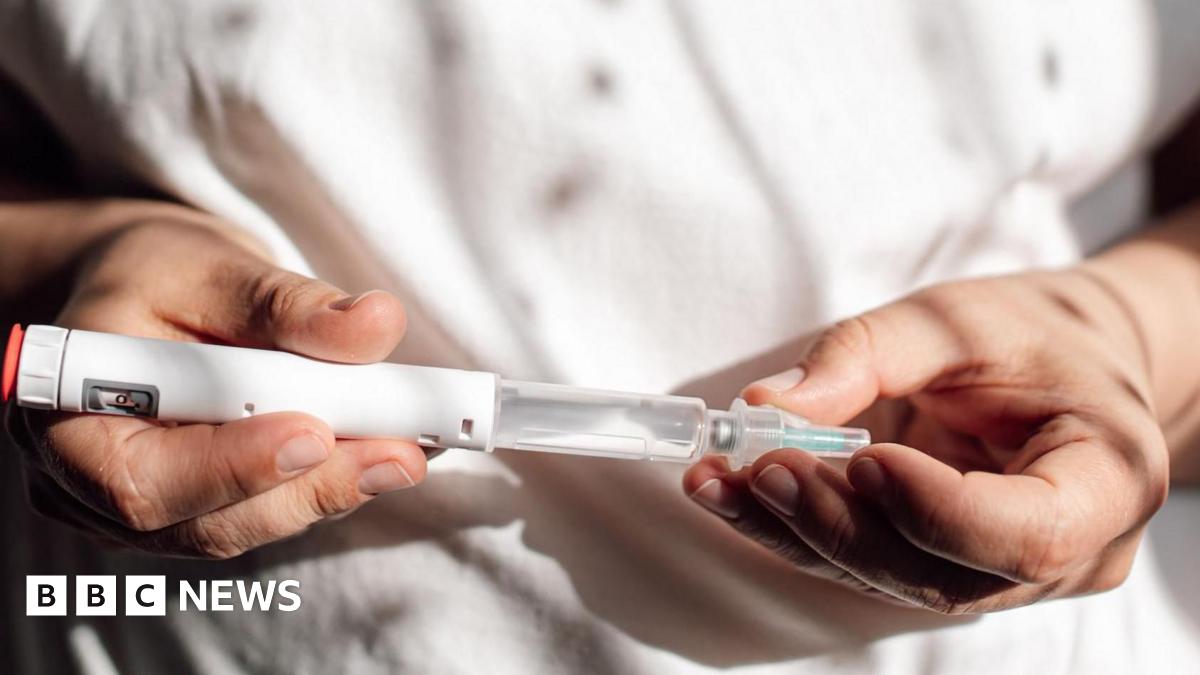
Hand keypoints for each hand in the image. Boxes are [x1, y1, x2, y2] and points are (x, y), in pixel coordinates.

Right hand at [6, 217, 425, 557]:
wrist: (142, 296)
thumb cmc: (159, 275)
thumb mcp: (212, 268)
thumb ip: (287, 304)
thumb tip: (376, 324)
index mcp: (68, 417)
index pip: (143, 479)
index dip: (234, 467)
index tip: (317, 433)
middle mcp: (94, 486)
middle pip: (207, 522)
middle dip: (312, 487)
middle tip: (402, 453)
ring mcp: (147, 511)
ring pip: (247, 525)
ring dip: (333, 489)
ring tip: (409, 449)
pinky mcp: (200, 511)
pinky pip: (264, 513)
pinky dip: (327, 484)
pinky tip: (385, 451)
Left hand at [683, 270, 1168, 612]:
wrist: (1059, 363)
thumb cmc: (1028, 334)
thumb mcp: (957, 318)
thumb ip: (866, 355)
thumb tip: (764, 405)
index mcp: (1106, 479)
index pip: (1029, 533)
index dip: (938, 510)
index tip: (862, 459)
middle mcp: (1065, 552)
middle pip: (943, 572)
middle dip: (839, 523)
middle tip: (762, 467)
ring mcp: (999, 574)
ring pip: (890, 577)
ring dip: (796, 532)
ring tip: (719, 480)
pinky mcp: (939, 568)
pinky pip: (864, 563)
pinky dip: (793, 529)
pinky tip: (731, 491)